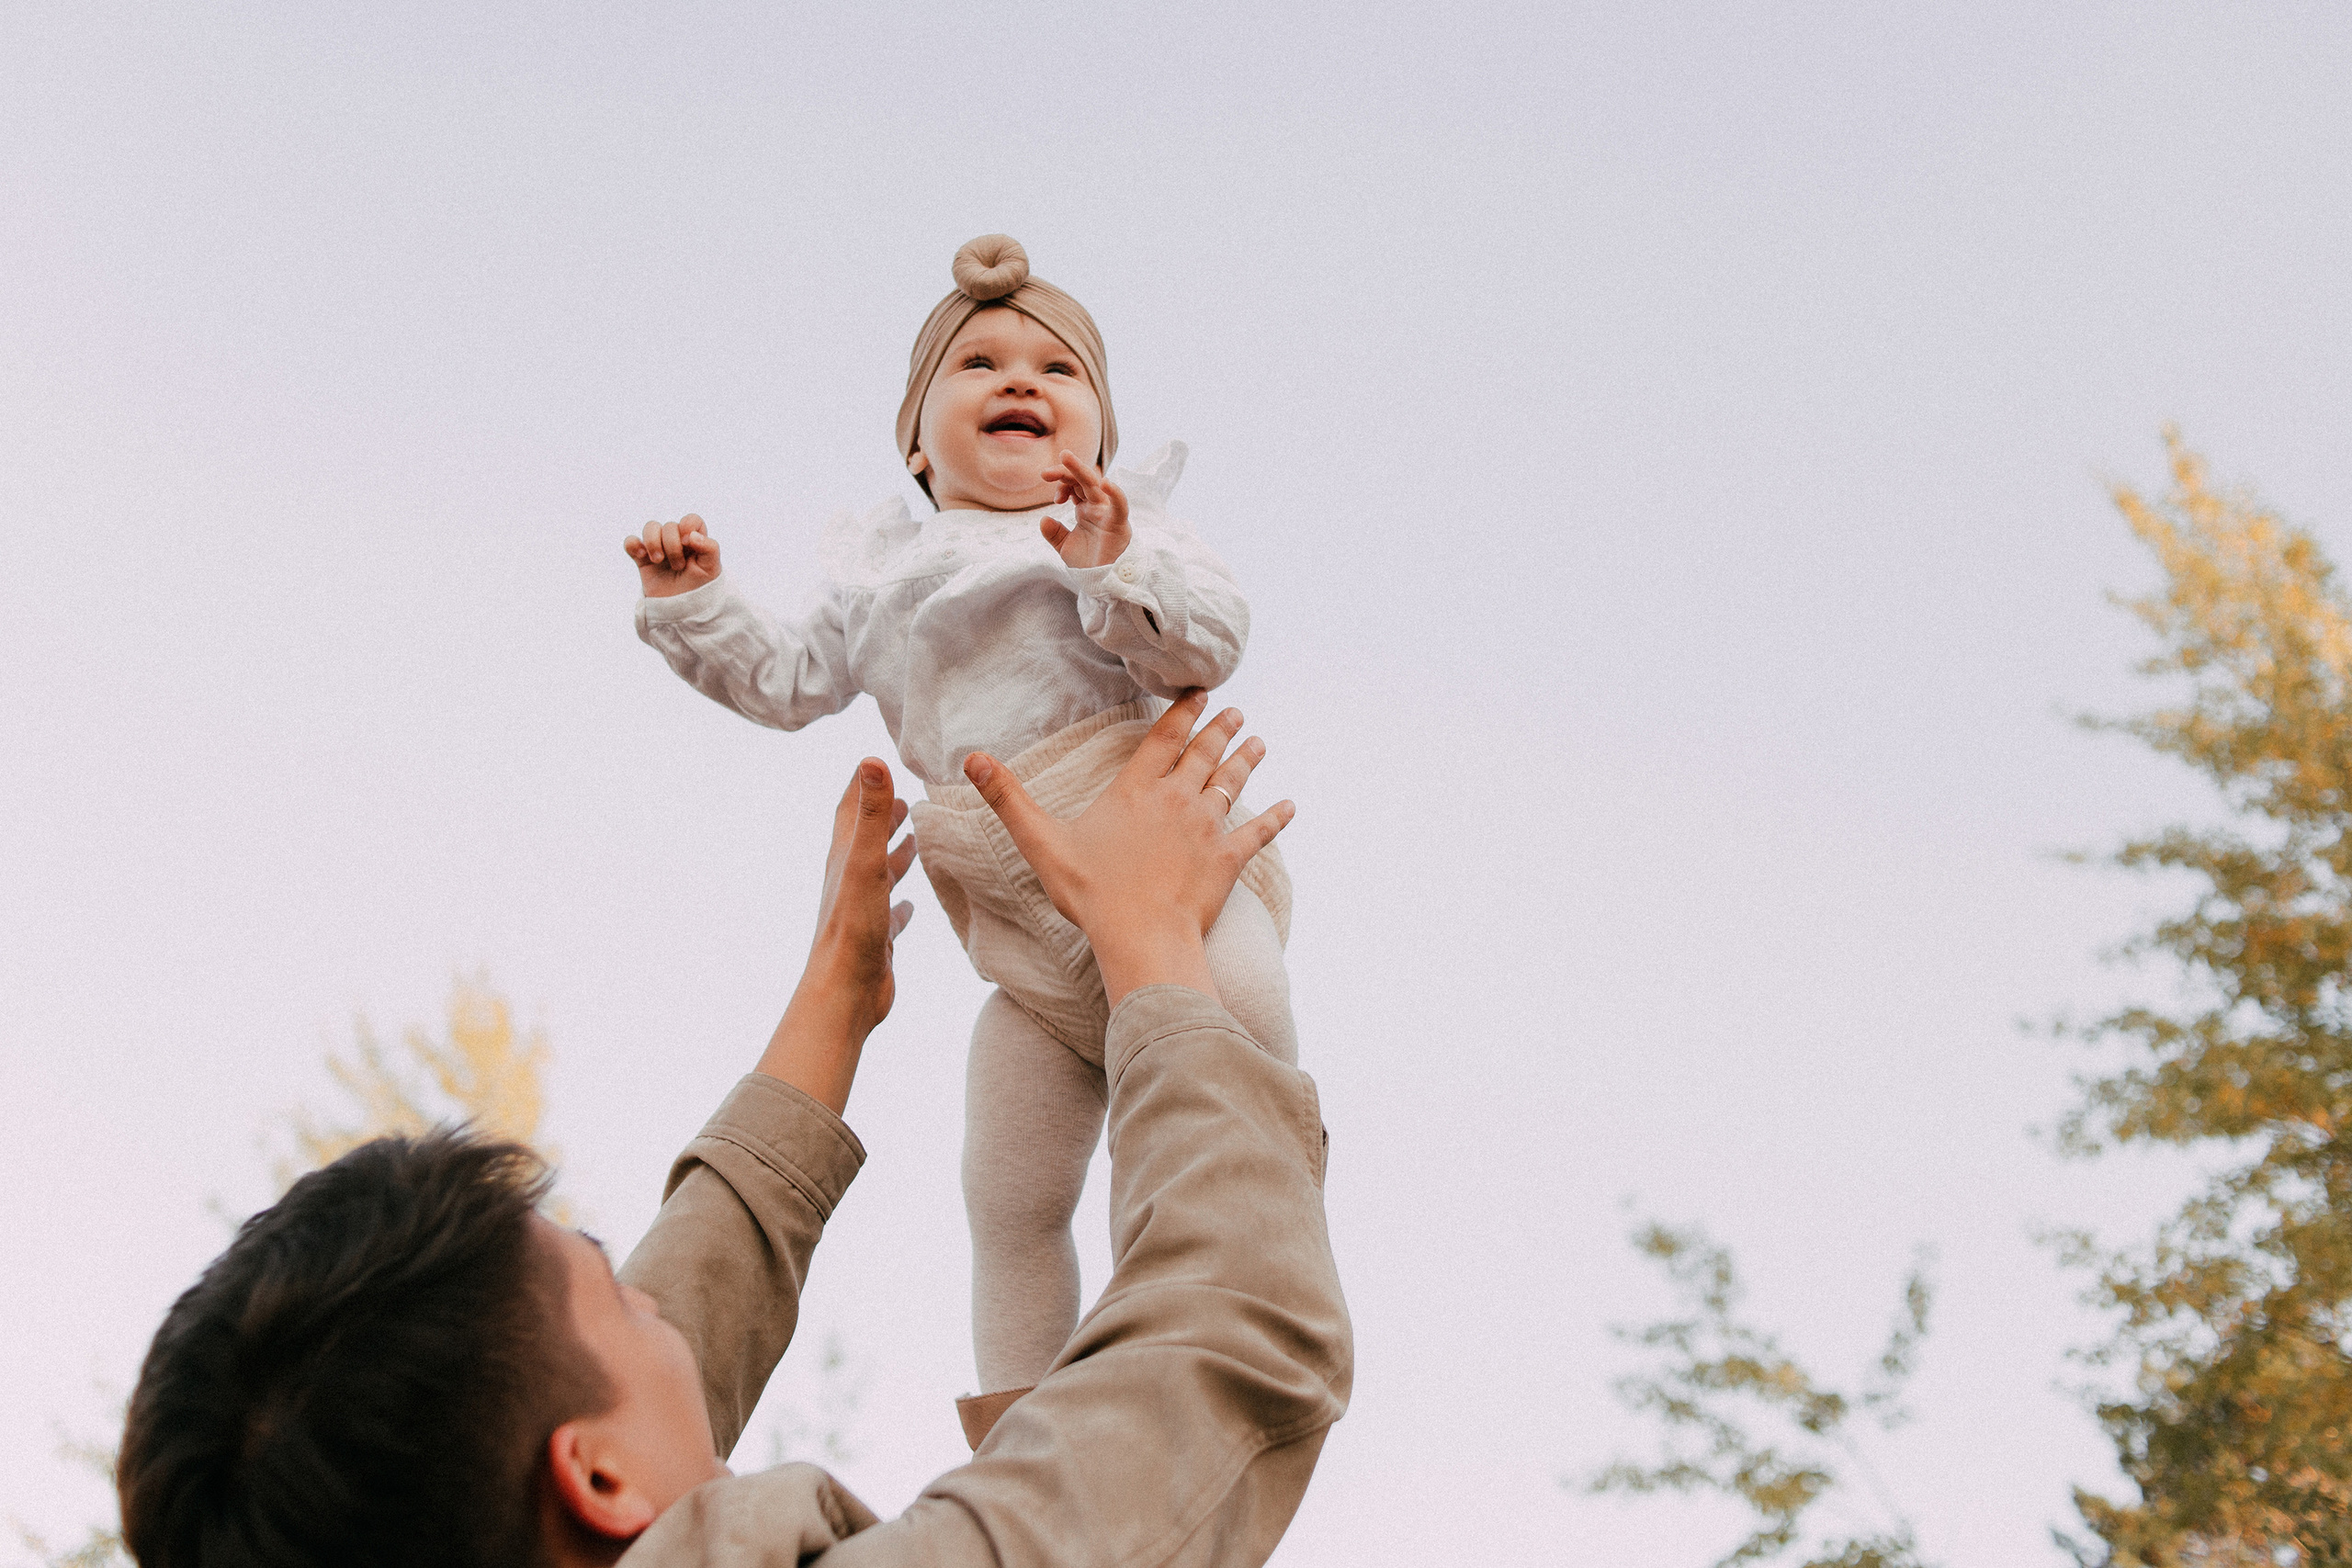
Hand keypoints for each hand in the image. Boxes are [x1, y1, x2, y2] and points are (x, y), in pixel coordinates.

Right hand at [624, 514, 722, 597]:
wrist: (683, 611)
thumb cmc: (701, 588)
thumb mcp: (712, 569)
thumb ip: (710, 548)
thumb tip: (691, 535)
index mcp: (695, 540)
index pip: (691, 519)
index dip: (688, 526)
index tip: (688, 544)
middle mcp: (676, 541)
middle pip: (669, 526)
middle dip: (673, 546)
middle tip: (678, 566)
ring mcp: (658, 548)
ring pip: (650, 527)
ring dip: (653, 542)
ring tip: (658, 560)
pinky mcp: (642, 559)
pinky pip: (631, 542)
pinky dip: (633, 544)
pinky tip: (642, 555)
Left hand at [757, 759, 917, 1112]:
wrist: (844, 994)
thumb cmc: (853, 929)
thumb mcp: (865, 862)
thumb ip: (871, 814)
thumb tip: (871, 760)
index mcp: (844, 859)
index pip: (850, 809)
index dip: (863, 783)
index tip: (878, 759)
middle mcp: (849, 882)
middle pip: (865, 839)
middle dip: (883, 815)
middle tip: (906, 796)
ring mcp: (861, 911)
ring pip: (879, 874)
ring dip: (895, 854)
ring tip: (916, 839)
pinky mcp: (875, 939)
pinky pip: (890, 915)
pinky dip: (902, 904)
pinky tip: (912, 907)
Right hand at [962, 692, 1291, 1006]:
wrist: (1142, 937)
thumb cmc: (1091, 893)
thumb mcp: (1041, 842)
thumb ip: (1009, 799)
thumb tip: (971, 759)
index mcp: (1137, 789)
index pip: (1164, 738)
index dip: (1183, 712)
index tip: (1202, 692)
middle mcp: (1177, 798)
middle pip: (1204, 753)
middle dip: (1221, 728)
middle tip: (1235, 710)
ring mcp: (1207, 827)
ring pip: (1232, 782)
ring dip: (1246, 759)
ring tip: (1258, 741)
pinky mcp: (1229, 859)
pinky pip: (1258, 832)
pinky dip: (1276, 819)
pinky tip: (1291, 807)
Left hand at [1039, 449, 1130, 568]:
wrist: (1102, 582)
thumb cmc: (1089, 562)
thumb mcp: (1065, 546)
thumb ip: (1054, 533)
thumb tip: (1043, 519)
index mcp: (1085, 508)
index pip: (1073, 485)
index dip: (1061, 484)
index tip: (1054, 499)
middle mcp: (1097, 506)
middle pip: (1082, 480)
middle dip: (1064, 471)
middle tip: (1045, 472)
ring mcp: (1107, 512)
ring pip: (1096, 485)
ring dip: (1081, 470)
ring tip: (1065, 457)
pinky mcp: (1119, 524)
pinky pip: (1119, 505)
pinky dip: (1115, 493)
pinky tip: (1105, 483)